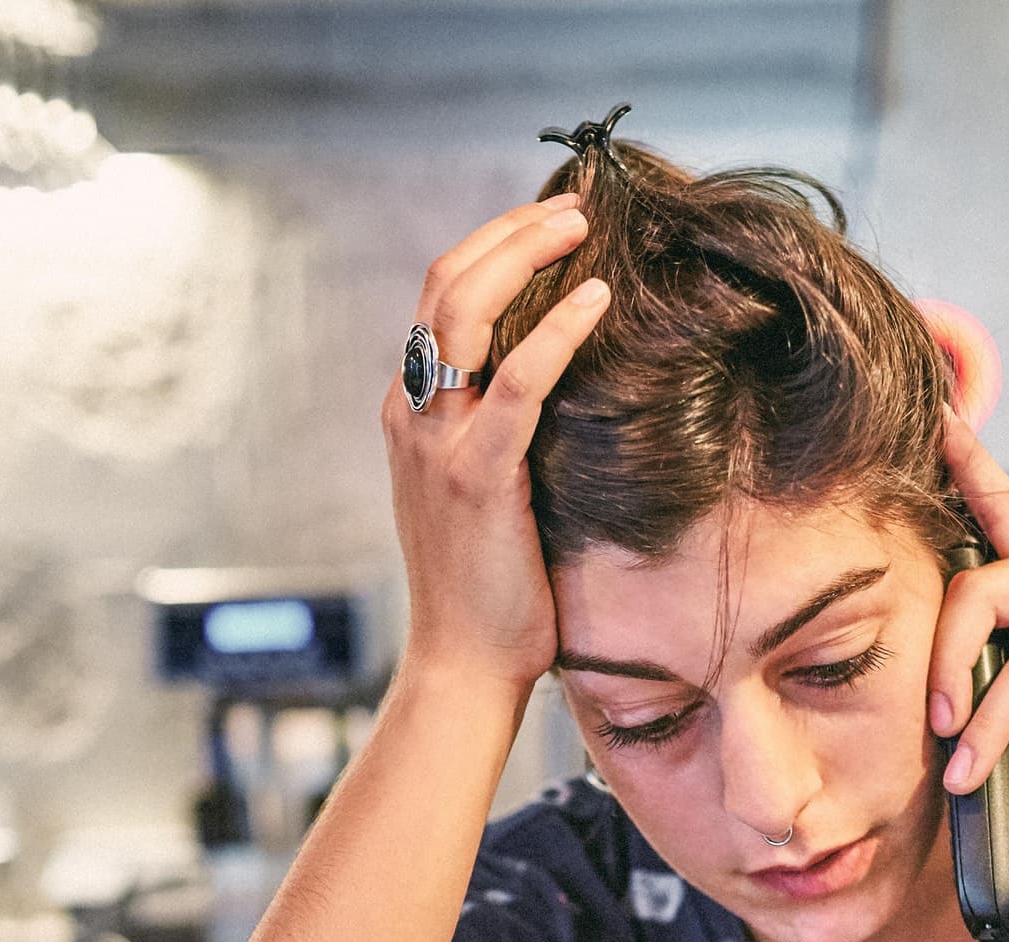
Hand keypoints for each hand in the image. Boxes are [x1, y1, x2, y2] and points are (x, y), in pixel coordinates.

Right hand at [380, 192, 610, 688]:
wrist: (463, 666)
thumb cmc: (488, 596)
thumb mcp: (484, 501)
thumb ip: (499, 443)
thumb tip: (562, 405)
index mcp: (411, 417)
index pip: (439, 304)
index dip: (490, 251)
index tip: (547, 229)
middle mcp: (413, 416)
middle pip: (445, 285)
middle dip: (508, 233)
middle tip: (573, 208)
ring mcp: (438, 443)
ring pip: (466, 310)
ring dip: (527, 255)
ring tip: (582, 228)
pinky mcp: (478, 476)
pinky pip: (518, 382)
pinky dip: (558, 331)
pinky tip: (597, 301)